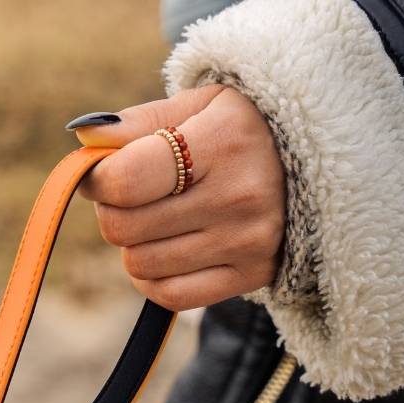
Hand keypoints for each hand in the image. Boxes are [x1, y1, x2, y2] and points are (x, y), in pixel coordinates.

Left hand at [71, 88, 284, 310]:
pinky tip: (164, 253)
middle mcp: (239, 195)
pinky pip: (170, 295)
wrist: (317, 163)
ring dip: (133, 244)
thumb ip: (140, 123)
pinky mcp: (250, 276)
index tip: (101, 173)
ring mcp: (246, 242)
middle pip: (125, 227)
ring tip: (156, 218)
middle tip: (129, 196)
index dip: (99, 180)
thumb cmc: (242, 129)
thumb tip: (86, 142)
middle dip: (113, 211)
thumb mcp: (200, 106)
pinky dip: (152, 278)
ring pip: (140, 264)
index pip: (128, 180)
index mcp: (224, 141)